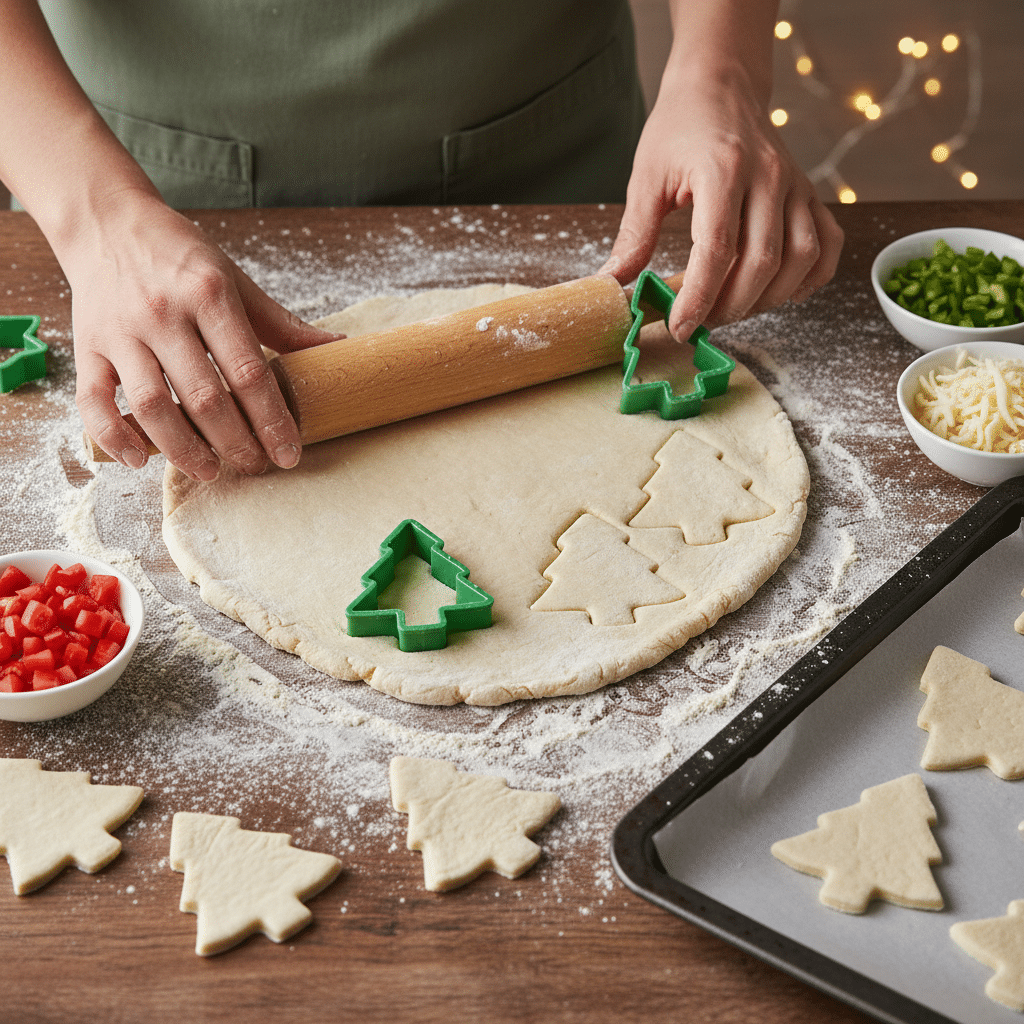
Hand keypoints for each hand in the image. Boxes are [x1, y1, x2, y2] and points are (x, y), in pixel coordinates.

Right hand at [66, 191, 338, 478]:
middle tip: (256, 466)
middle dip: (236, 443)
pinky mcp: (88, 347)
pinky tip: (140, 460)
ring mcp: (120, 333)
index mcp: (209, 295)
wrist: (107, 222)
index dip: (272, 420)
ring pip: (152, 406)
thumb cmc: (181, 257)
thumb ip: (281, 323)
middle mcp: (163, 314)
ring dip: (184, 449)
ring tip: (211, 470)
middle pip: (205, 398)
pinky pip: (93, 401)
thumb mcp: (236, 280)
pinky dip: (115, 436)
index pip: (248, 372)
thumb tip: (338, 347)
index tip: (288, 453)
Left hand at [601, 66, 842, 341]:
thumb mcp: (647, 177)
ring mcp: (796, 185)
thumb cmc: (679, 127)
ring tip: (730, 308)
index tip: (679, 327)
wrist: (721, 84)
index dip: (698, 297)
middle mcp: (769, 177)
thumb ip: (634, 234)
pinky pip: (828, 243)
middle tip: (700, 322)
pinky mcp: (810, 193)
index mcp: (723, 170)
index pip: (716, 249)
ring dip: (767, 298)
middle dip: (729, 305)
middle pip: (762, 262)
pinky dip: (812, 277)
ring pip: (800, 258)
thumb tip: (614, 284)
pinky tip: (781, 293)